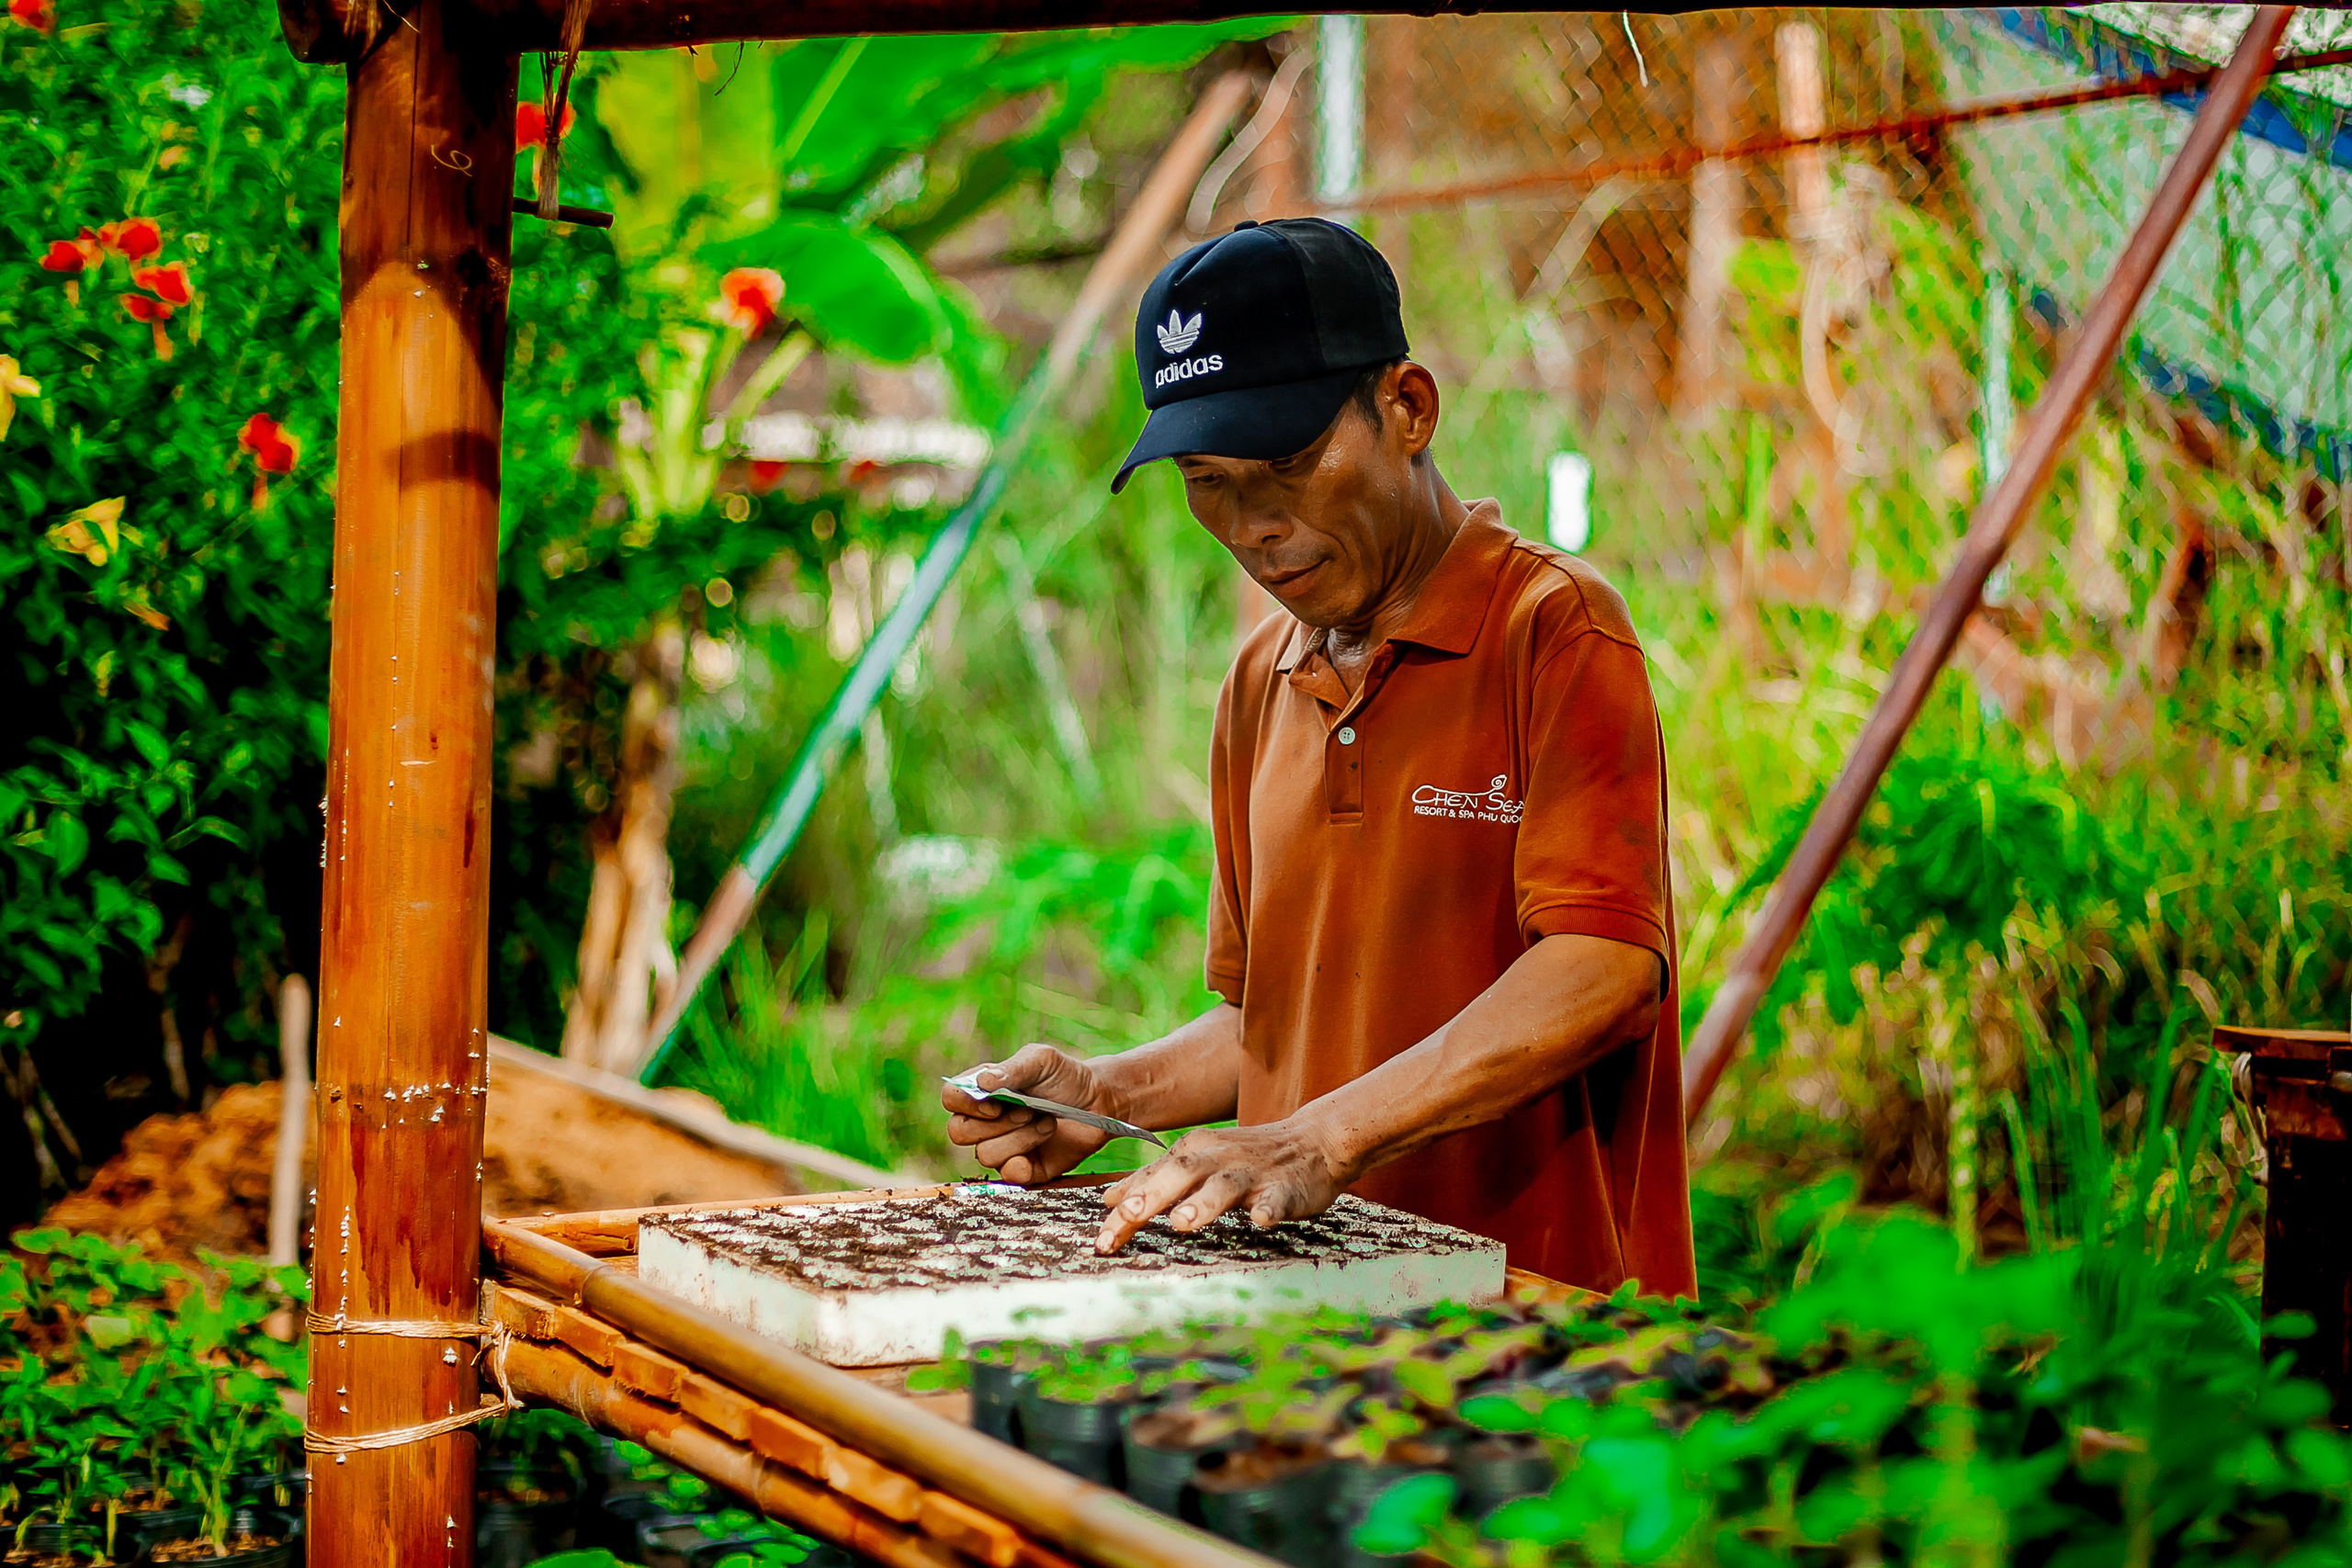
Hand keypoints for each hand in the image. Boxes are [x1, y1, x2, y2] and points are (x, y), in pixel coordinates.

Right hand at [942, 1043, 1115, 1185]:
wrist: (1099, 1103)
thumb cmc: (1066, 1077)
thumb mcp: (1042, 1061)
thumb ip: (1013, 1069)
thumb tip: (982, 1083)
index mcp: (983, 1091)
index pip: (950, 1097)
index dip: (965, 1103)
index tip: (995, 1103)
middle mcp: (985, 1121)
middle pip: (958, 1132)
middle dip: (995, 1124)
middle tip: (1028, 1110)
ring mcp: (1002, 1147)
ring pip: (984, 1155)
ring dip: (1020, 1138)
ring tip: (1047, 1122)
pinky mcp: (1022, 1169)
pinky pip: (1007, 1176)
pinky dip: (1023, 1164)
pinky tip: (1045, 1143)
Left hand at [1094, 1118, 1348, 1252]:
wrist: (1314, 1141)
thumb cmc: (1247, 1157)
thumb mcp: (1198, 1159)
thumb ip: (1156, 1178)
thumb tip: (1110, 1198)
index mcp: (1194, 1150)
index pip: (1151, 1177)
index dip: (1124, 1207)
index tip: (1100, 1240)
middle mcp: (1219, 1157)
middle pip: (1181, 1173)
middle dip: (1152, 1194)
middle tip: (1128, 1216)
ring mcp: (1253, 1172)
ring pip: (1225, 1186)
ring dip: (1202, 1203)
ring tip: (1181, 1223)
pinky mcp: (1286, 1188)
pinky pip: (1277, 1200)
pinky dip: (1268, 1209)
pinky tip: (1262, 1221)